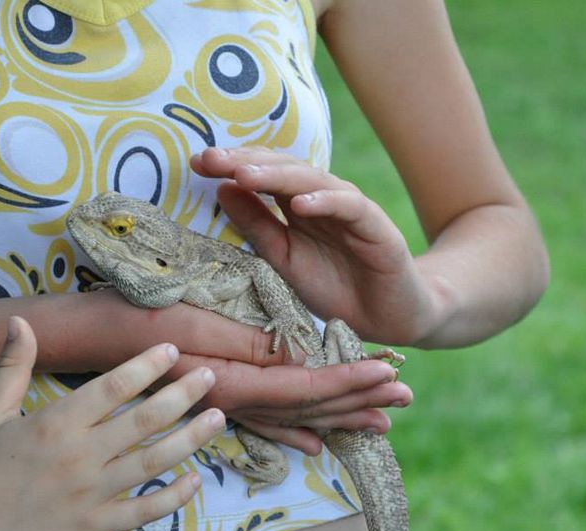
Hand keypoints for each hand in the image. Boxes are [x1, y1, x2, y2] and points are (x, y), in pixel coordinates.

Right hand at [0, 317, 225, 530]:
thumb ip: (11, 368)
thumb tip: (18, 321)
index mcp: (56, 424)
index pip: (112, 387)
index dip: (146, 366)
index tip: (173, 349)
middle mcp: (80, 456)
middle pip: (144, 420)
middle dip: (183, 395)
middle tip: (211, 376)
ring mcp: (91, 493)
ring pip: (153, 462)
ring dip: (190, 439)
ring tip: (218, 418)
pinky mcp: (95, 526)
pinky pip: (144, 511)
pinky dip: (174, 497)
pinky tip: (197, 480)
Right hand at [89, 290, 412, 454]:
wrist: (85, 339)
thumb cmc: (131, 321)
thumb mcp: (190, 323)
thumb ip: (245, 346)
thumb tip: (296, 358)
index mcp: (231, 381)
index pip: (304, 385)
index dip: (349, 378)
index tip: (389, 370)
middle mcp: (233, 400)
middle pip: (308, 406)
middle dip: (358, 399)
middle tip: (404, 395)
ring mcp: (225, 403)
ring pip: (293, 415)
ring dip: (338, 415)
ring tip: (380, 419)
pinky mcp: (216, 396)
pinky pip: (266, 419)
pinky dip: (298, 428)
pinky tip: (318, 441)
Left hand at [191, 147, 441, 344]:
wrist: (388, 317)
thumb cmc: (335, 287)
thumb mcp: (284, 259)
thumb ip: (257, 227)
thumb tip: (220, 190)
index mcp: (296, 205)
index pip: (262, 175)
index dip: (231, 166)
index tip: (197, 163)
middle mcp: (321, 199)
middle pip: (281, 170)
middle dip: (245, 162)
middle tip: (211, 159)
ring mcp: (350, 209)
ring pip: (312, 181)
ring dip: (277, 176)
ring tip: (244, 174)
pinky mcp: (376, 227)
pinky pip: (350, 207)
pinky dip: (326, 201)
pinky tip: (301, 203)